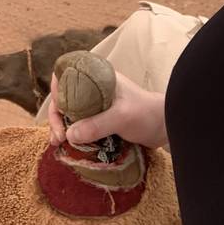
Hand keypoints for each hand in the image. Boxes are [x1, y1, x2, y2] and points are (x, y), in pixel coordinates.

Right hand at [48, 69, 166, 149]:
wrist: (166, 127)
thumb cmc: (146, 114)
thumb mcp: (121, 117)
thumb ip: (97, 125)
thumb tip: (69, 135)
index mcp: (96, 77)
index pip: (66, 77)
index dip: (56, 93)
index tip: (58, 114)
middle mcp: (92, 89)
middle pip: (65, 98)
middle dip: (56, 117)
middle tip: (57, 138)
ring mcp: (96, 105)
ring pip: (71, 113)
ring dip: (62, 127)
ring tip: (58, 145)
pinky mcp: (101, 120)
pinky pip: (82, 125)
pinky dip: (73, 135)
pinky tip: (70, 147)